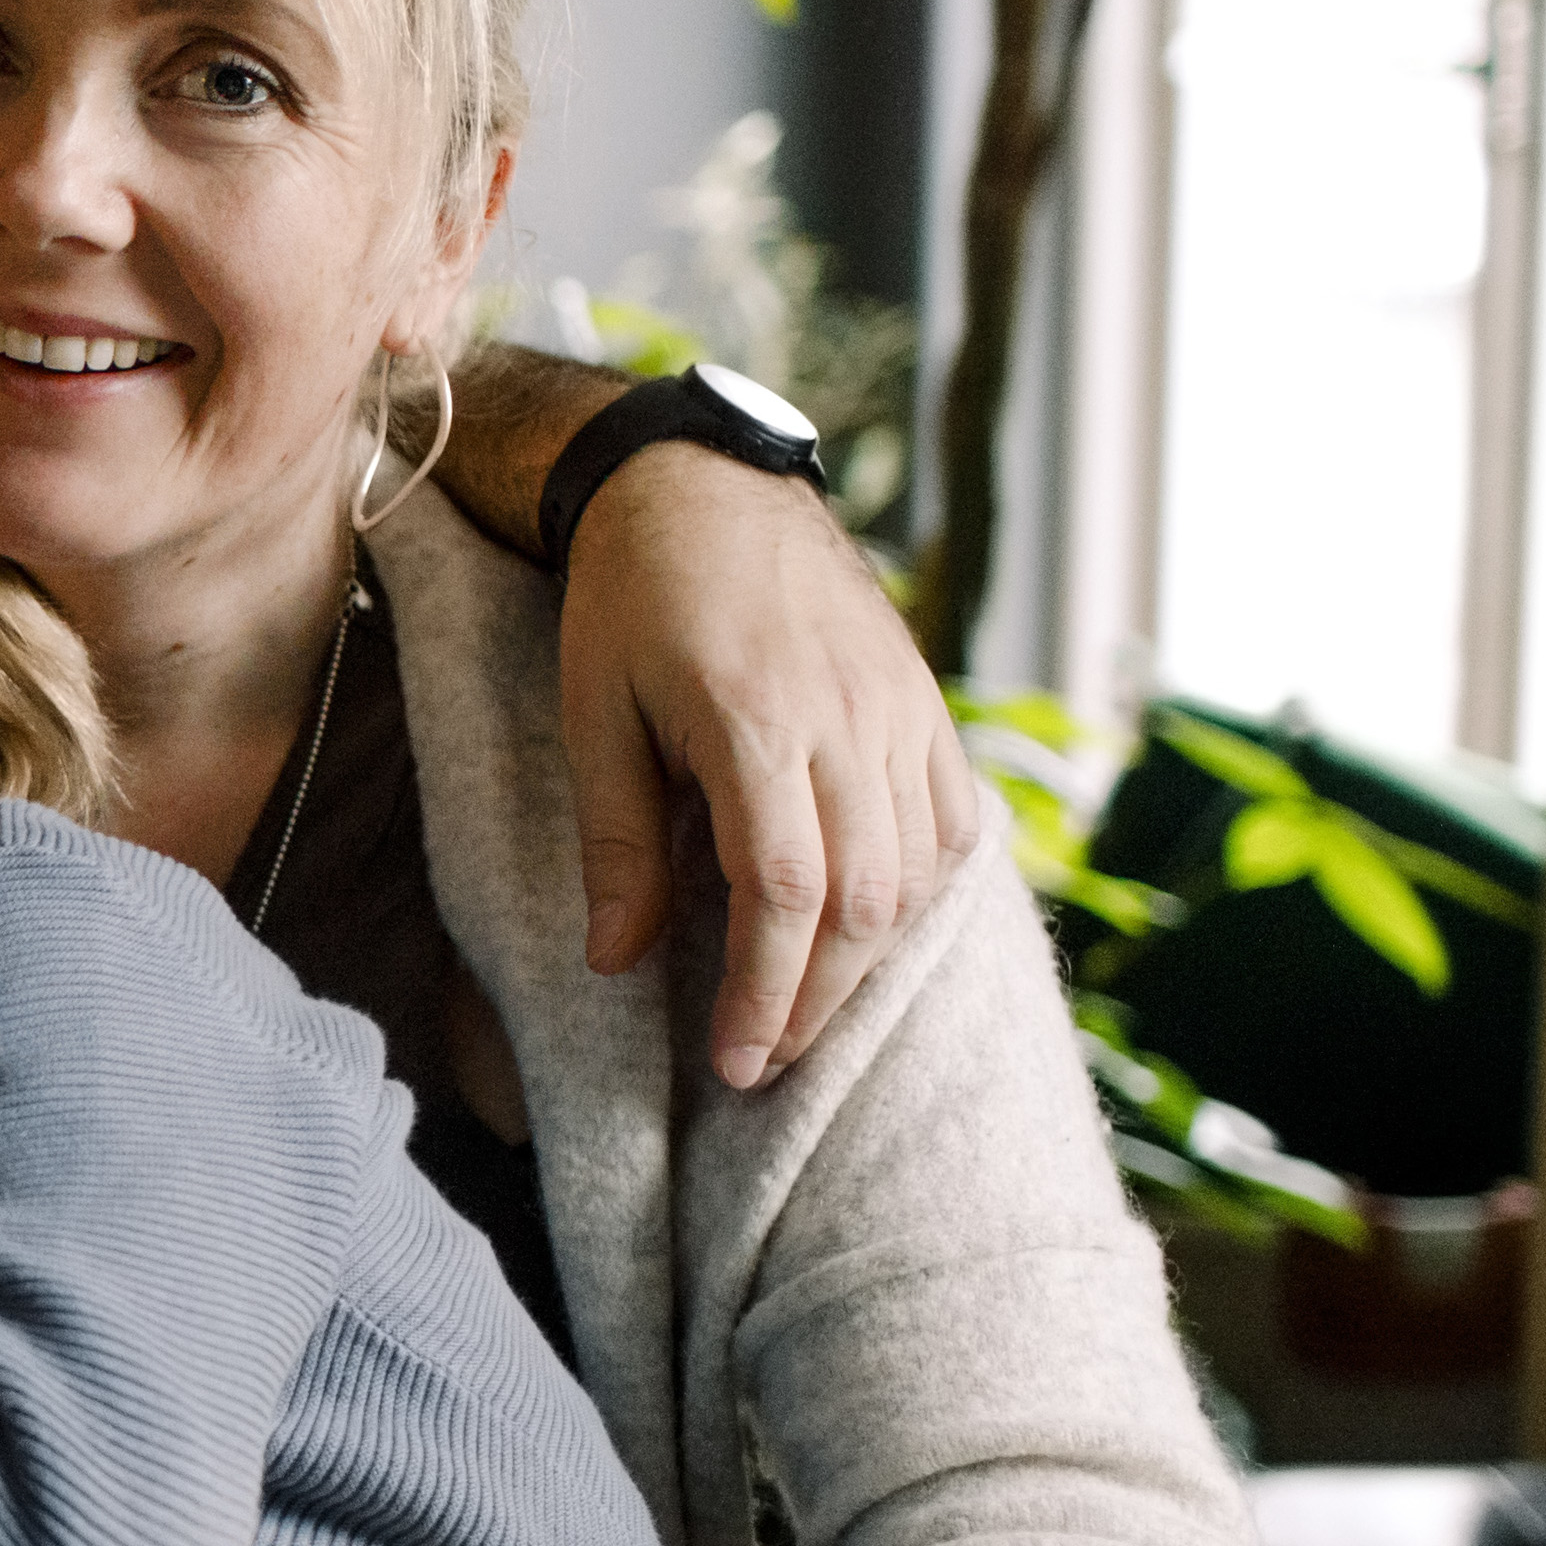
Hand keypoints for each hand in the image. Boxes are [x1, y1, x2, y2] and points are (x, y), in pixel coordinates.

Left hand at [556, 444, 982, 1088]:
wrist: (702, 484)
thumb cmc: (630, 600)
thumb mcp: (594, 715)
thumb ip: (617, 841)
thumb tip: (616, 961)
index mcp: (756, 719)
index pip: (785, 892)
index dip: (766, 991)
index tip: (735, 1061)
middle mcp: (847, 718)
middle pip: (864, 901)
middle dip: (815, 1000)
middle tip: (763, 1060)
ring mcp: (899, 709)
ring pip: (917, 872)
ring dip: (868, 961)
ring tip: (804, 1010)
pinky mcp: (924, 703)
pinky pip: (952, 822)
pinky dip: (921, 891)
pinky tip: (873, 932)